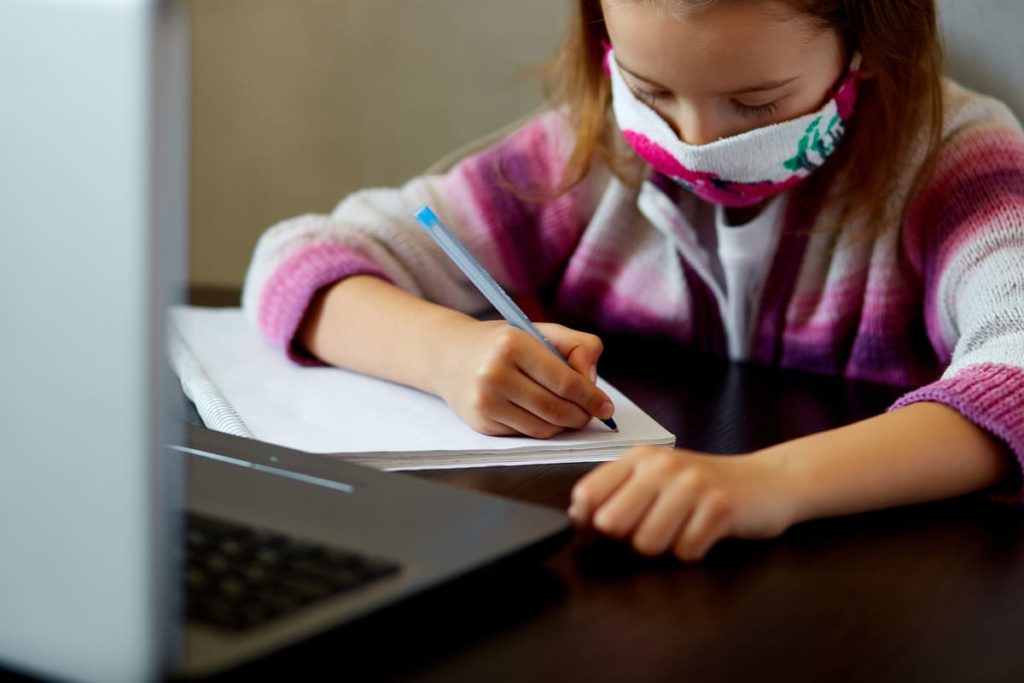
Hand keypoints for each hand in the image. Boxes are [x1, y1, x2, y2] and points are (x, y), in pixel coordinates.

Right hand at [433, 320, 614, 437]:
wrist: (450, 357)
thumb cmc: (503, 344)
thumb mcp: (539, 331)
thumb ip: (577, 346)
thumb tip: (592, 380)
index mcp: (512, 344)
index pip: (564, 381)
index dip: (591, 397)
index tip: (606, 406)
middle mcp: (494, 373)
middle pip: (556, 408)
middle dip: (581, 415)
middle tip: (592, 413)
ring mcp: (485, 401)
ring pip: (544, 427)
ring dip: (564, 425)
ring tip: (570, 413)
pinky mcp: (481, 422)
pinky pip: (526, 434)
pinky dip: (543, 428)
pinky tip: (543, 415)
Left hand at [569, 447, 796, 560]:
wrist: (767, 482)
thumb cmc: (704, 487)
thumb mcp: (656, 480)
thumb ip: (616, 493)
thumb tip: (577, 514)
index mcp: (640, 457)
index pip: (588, 494)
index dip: (589, 521)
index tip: (608, 529)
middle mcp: (663, 465)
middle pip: (612, 523)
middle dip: (627, 538)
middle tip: (653, 528)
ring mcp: (692, 484)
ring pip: (647, 542)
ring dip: (663, 548)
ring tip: (682, 530)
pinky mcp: (720, 507)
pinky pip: (685, 551)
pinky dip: (693, 552)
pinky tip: (704, 533)